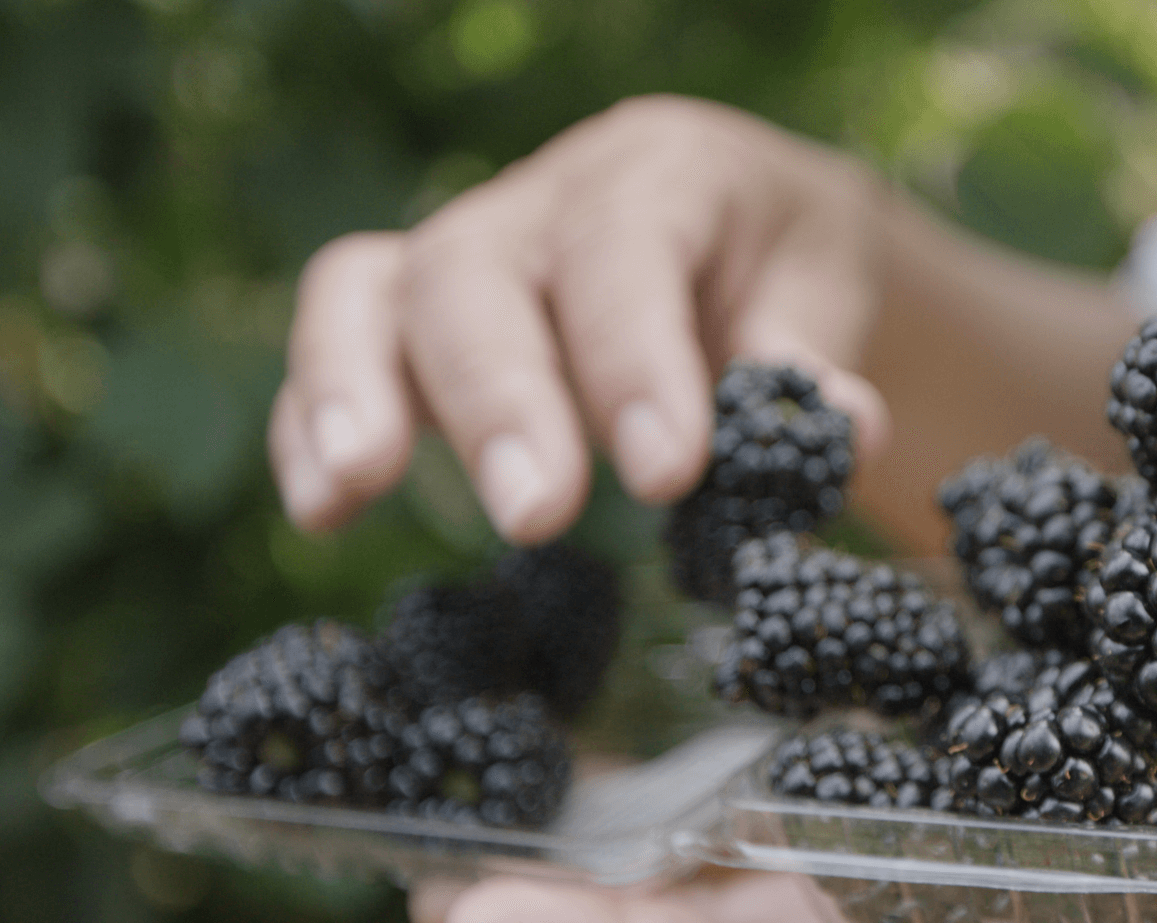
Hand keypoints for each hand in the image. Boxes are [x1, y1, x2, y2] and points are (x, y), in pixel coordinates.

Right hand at [271, 95, 891, 543]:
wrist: (746, 232)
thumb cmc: (781, 268)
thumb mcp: (820, 297)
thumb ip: (813, 365)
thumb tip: (845, 432)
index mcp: (661, 174)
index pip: (628, 253)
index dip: (638, 360)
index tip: (670, 472)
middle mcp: (543, 202)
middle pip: (481, 273)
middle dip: (505, 400)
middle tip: (538, 514)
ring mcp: (465, 250)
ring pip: (373, 290)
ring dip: (355, 393)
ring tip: (351, 493)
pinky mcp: (411, 312)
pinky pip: (339, 345)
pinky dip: (312, 423)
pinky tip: (319, 509)